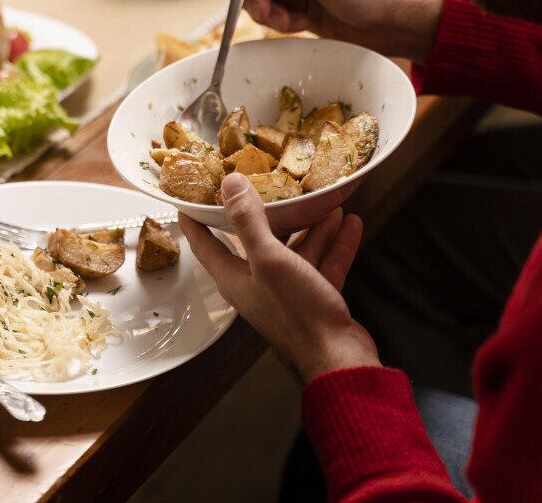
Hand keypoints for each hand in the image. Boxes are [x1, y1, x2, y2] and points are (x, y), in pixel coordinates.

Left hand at [181, 173, 380, 382]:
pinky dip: (335, 245)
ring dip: (310, 226)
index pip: (205, 243)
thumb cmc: (297, 312)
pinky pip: (322, 264)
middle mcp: (256, 282)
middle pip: (255, 241)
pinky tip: (351, 223)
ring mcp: (286, 291)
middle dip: (265, 213)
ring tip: (324, 200)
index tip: (189, 197)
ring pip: (295, 250)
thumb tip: (229, 184)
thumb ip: (248, 221)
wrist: (338, 358)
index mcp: (234, 276)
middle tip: (268, 183)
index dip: (195, 219)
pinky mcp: (313, 297)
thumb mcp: (268, 258)